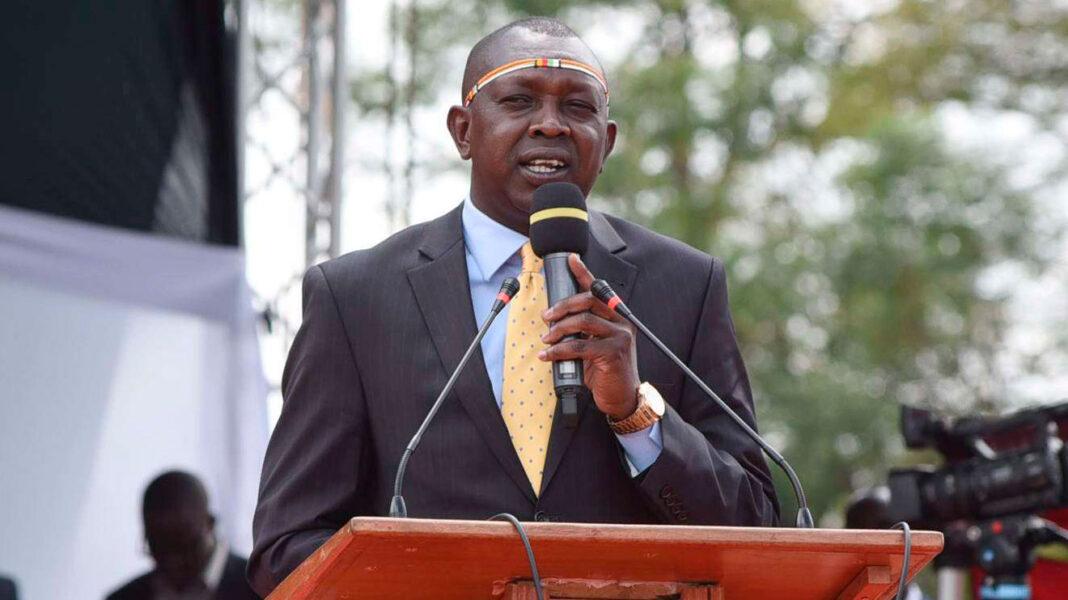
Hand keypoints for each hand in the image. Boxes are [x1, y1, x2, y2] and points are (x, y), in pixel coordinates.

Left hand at [538, 254, 639, 419]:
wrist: (623, 398)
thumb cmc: (606, 371)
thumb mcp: (594, 346)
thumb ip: (583, 331)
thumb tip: (555, 322)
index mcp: (617, 316)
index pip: (599, 289)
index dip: (584, 273)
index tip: (570, 259)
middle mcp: (621, 322)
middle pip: (589, 301)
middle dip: (563, 306)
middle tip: (546, 317)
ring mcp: (619, 337)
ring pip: (583, 321)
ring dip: (559, 329)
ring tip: (546, 338)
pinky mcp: (613, 353)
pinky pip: (580, 346)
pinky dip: (560, 350)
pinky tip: (548, 355)